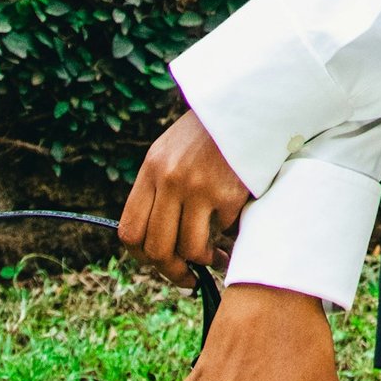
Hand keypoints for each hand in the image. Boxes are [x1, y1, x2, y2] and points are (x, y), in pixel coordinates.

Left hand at [118, 109, 249, 285]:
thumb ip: (161, 188)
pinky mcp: (228, 192)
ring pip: (190, 248)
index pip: (130, 231)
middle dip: (172, 271)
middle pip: (157, 248)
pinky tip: (234, 226)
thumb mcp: (173, 151)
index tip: (159, 262)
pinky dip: (229, 234)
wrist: (249, 103)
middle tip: (187, 277)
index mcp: (152, 169)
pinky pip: (223, 230)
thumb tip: (158, 237)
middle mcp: (170, 180)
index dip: (143, 256)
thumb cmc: (211, 132)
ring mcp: (199, 187)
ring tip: (215, 256)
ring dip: (203, 259)